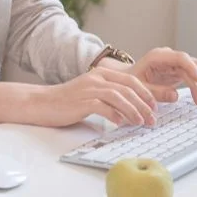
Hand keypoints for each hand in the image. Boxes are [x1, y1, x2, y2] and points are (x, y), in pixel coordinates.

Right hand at [27, 66, 158, 128]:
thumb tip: (131, 109)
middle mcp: (97, 78)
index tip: (155, 106)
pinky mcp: (81, 101)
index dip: (146, 93)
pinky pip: (103, 106)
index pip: (131, 80)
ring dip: (133, 110)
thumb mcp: (92, 93)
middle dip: (144, 104)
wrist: (41, 102)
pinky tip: (120, 123)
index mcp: (102, 73)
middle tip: (152, 118)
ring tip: (141, 122)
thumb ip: (110, 96)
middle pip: (128, 88)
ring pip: (118, 96)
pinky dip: (115, 115)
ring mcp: (89, 89)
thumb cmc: (68, 101)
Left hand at [126, 47, 196, 105]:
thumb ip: (157, 92)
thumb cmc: (131, 83)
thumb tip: (176, 95)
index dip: (192, 68)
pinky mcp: (180, 70)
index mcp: (158, 57)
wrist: (126, 81)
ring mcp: (175, 62)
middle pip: (192, 63)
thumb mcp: (140, 89)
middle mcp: (169, 57)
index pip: (181, 58)